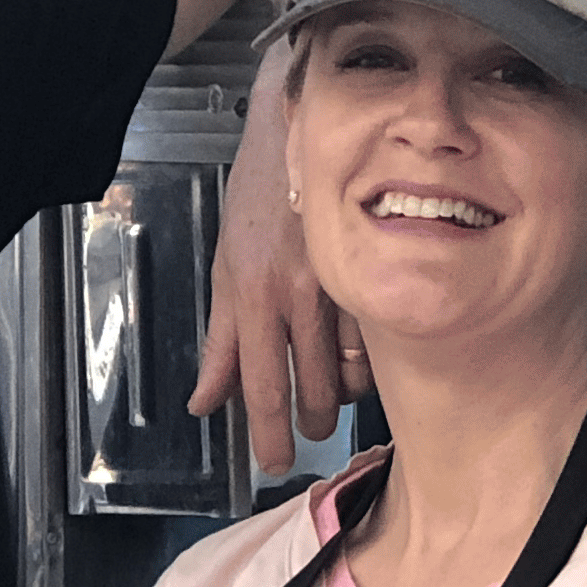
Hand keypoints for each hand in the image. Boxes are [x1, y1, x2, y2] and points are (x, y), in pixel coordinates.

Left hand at [190, 75, 354, 478]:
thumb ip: (218, 341)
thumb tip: (205, 401)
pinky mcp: (378, 267)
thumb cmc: (258, 194)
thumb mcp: (225, 266)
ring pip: (354, 370)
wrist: (305, 126)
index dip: (267, 435)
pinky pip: (380, 337)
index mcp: (253, 294)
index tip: (271, 461)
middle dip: (309, 424)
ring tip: (330, 391)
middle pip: (312, 391)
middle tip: (305, 430)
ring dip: (342, 394)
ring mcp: (343, 281)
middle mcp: (299, 293)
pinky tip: (358, 353)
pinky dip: (369, 357)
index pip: (261, 385)